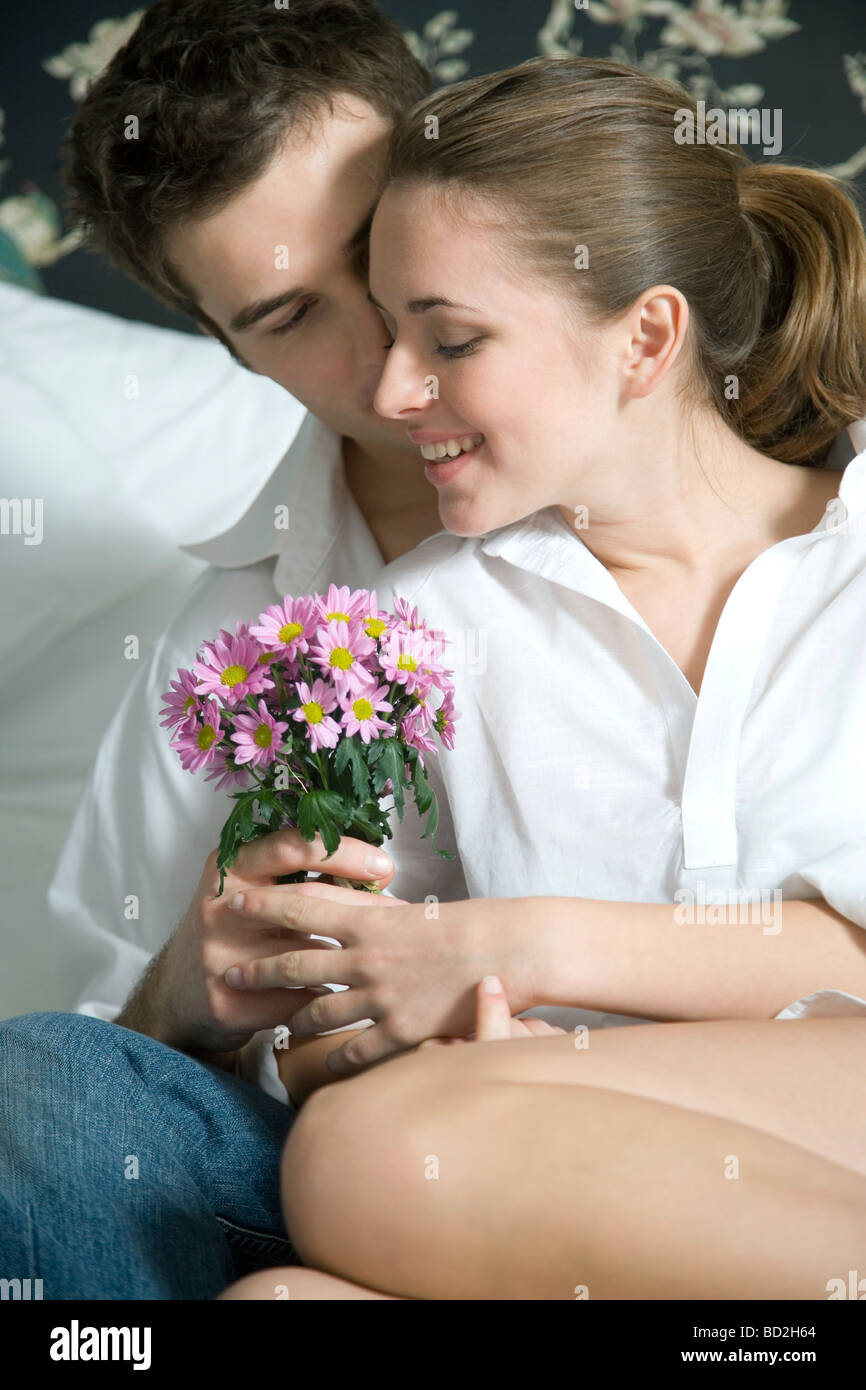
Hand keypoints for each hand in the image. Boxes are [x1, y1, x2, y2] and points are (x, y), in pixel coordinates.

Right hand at [129, 828, 402, 1054]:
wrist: (178, 994)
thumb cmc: (232, 932)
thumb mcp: (247, 888)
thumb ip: (293, 875)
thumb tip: (370, 864)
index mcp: (229, 868)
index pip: (291, 847)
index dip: (343, 853)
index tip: (384, 865)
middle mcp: (221, 907)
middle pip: (304, 900)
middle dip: (361, 906)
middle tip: (403, 910)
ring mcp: (221, 957)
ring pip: (306, 955)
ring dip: (354, 958)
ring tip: (391, 955)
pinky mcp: (229, 1001)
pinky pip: (297, 999)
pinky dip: (331, 998)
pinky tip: (357, 997)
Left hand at [222, 894, 543, 1073]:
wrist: (510, 951)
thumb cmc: (472, 924)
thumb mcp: (417, 911)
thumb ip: (381, 913)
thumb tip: (357, 905)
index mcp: (370, 921)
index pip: (302, 908)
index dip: (263, 906)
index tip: (233, 903)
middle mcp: (367, 959)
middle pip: (297, 965)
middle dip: (259, 969)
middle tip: (229, 972)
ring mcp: (381, 998)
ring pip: (319, 1013)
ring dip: (292, 1019)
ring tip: (276, 1026)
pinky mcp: (401, 1032)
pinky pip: (356, 1053)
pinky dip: (335, 1062)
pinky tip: (321, 1071)